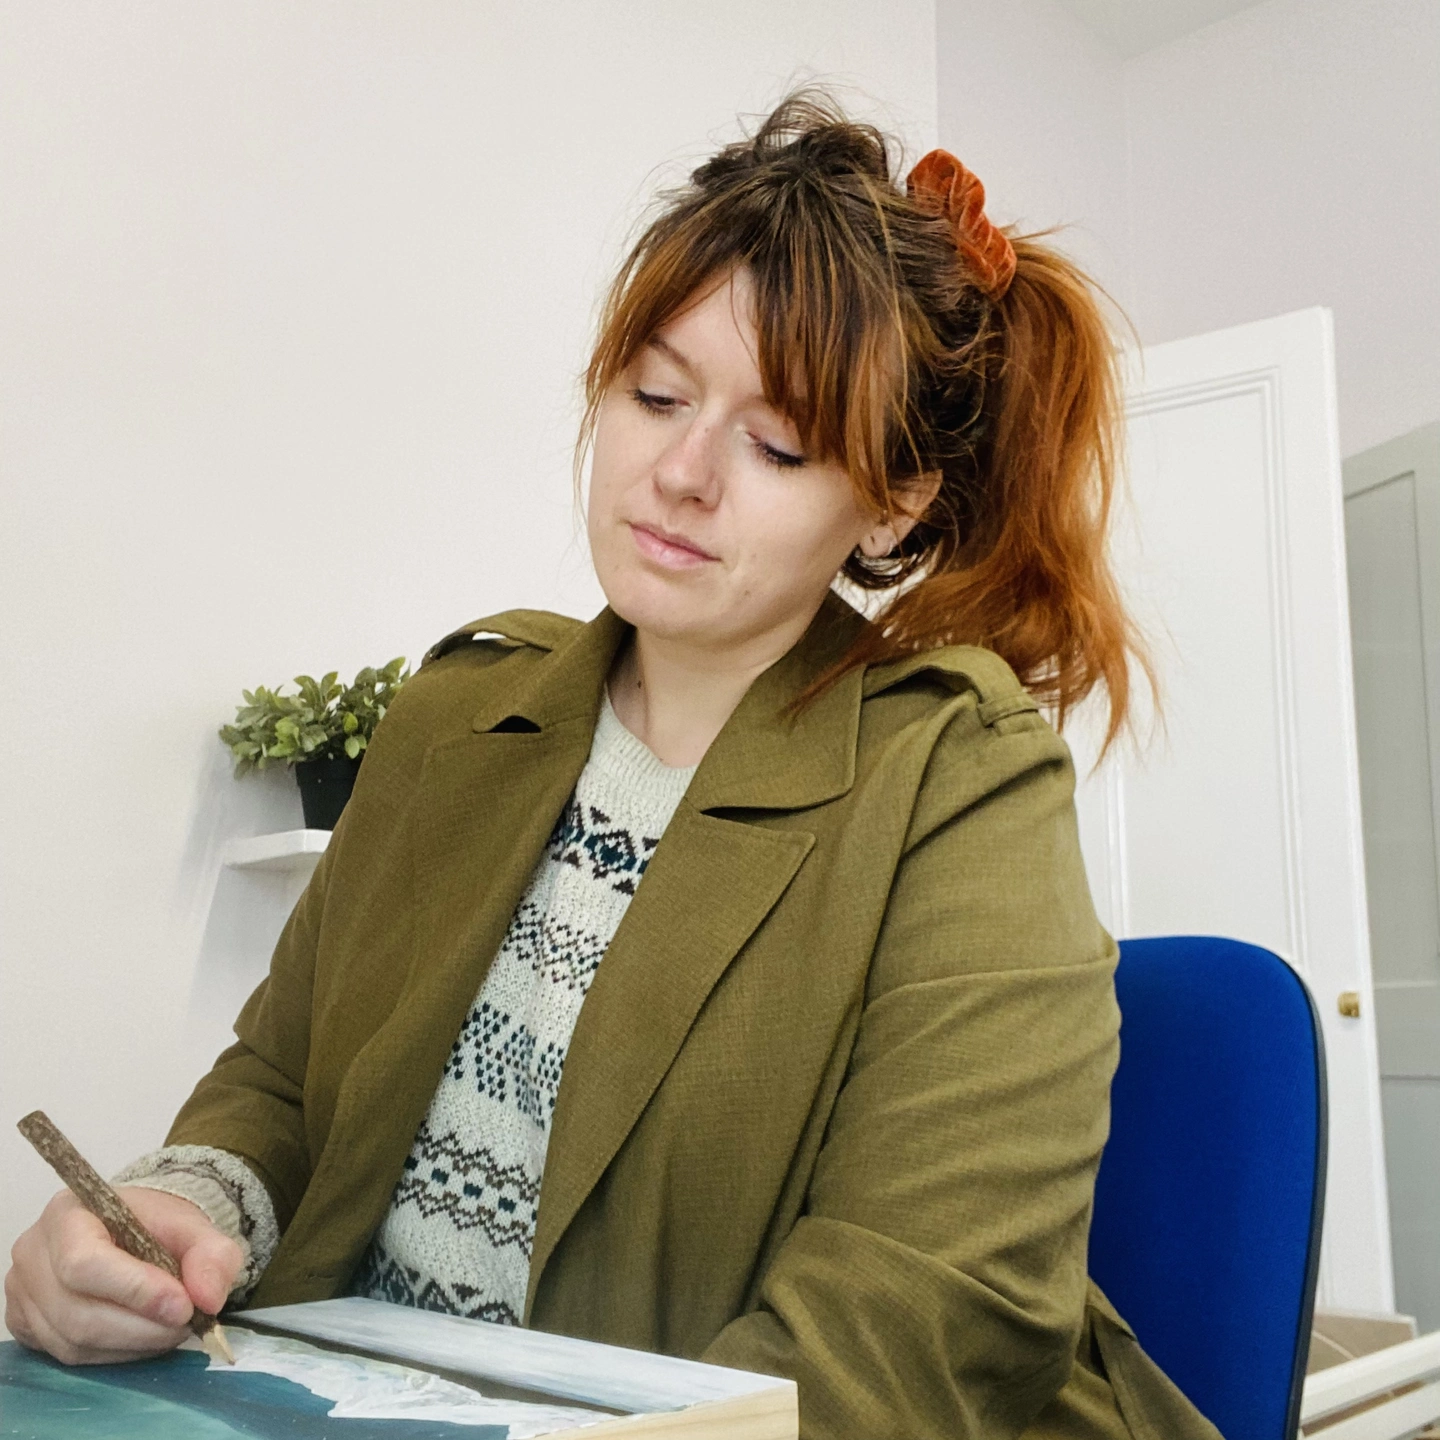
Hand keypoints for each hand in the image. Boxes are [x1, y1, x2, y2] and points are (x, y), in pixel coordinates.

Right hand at [5, 1186, 242, 1364]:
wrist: (131, 1230)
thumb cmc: (153, 1225)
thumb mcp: (192, 1226)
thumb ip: (210, 1253)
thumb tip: (209, 1299)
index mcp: (66, 1214)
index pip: (85, 1262)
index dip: (135, 1290)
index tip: (182, 1306)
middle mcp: (34, 1254)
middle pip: (78, 1311)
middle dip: (141, 1326)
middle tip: (186, 1324)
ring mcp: (24, 1294)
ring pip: (73, 1341)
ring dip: (133, 1345)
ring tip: (172, 1330)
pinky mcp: (27, 1326)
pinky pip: (69, 1356)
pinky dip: (115, 1354)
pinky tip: (144, 1338)